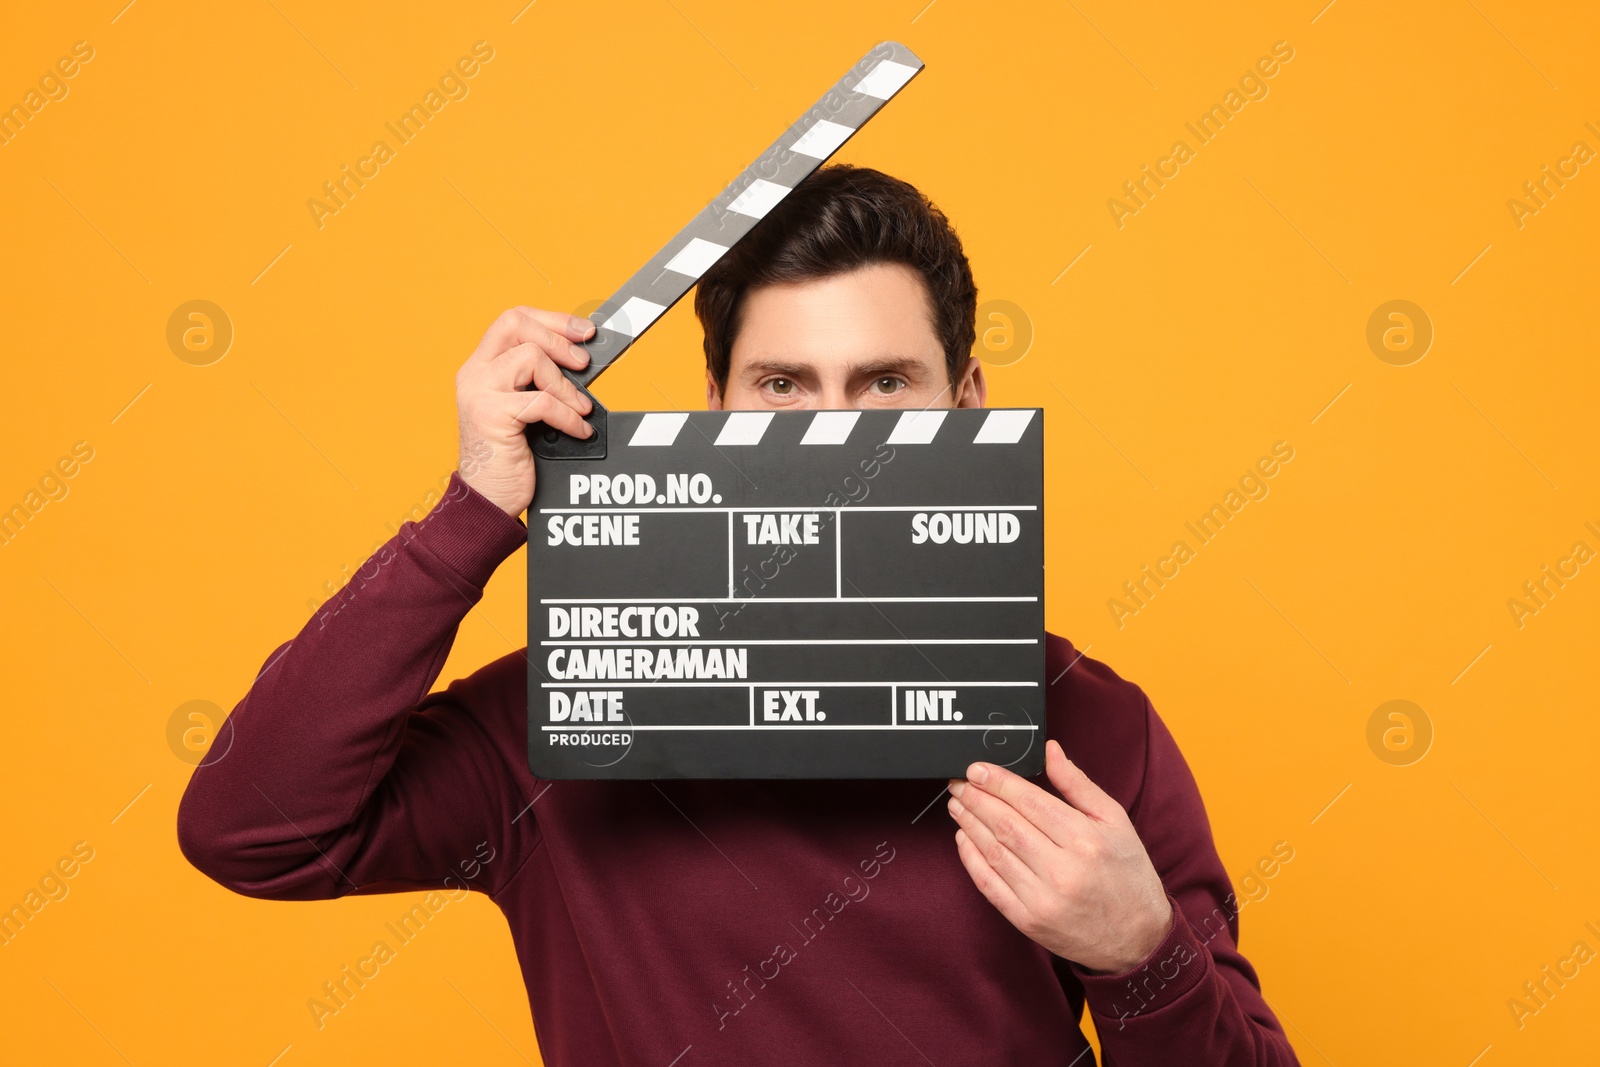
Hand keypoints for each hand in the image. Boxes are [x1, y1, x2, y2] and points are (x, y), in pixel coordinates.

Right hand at [455, 307, 595, 516]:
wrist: (487, 498)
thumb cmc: (507, 456)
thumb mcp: (522, 409)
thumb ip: (536, 382)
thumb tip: (579, 362)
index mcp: (481, 367)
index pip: (513, 321)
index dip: (552, 320)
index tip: (582, 331)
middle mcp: (475, 373)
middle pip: (516, 324)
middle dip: (558, 338)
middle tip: (583, 362)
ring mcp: (480, 392)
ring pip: (531, 358)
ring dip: (565, 384)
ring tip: (580, 407)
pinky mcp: (491, 415)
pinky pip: (542, 401)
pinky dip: (568, 415)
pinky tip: (577, 429)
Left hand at [947, 739, 1172, 973]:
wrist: (1139, 940)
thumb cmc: (1128, 876)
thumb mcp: (1116, 822)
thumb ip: (1078, 785)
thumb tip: (1049, 750)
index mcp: (1086, 841)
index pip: (1030, 802)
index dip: (998, 783)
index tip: (977, 769)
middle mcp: (1063, 871)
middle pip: (1006, 825)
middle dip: (976, 799)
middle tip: (958, 783)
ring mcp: (1043, 900)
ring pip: (993, 852)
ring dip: (969, 824)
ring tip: (958, 805)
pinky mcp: (1028, 921)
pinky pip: (989, 885)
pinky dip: (971, 860)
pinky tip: (964, 839)